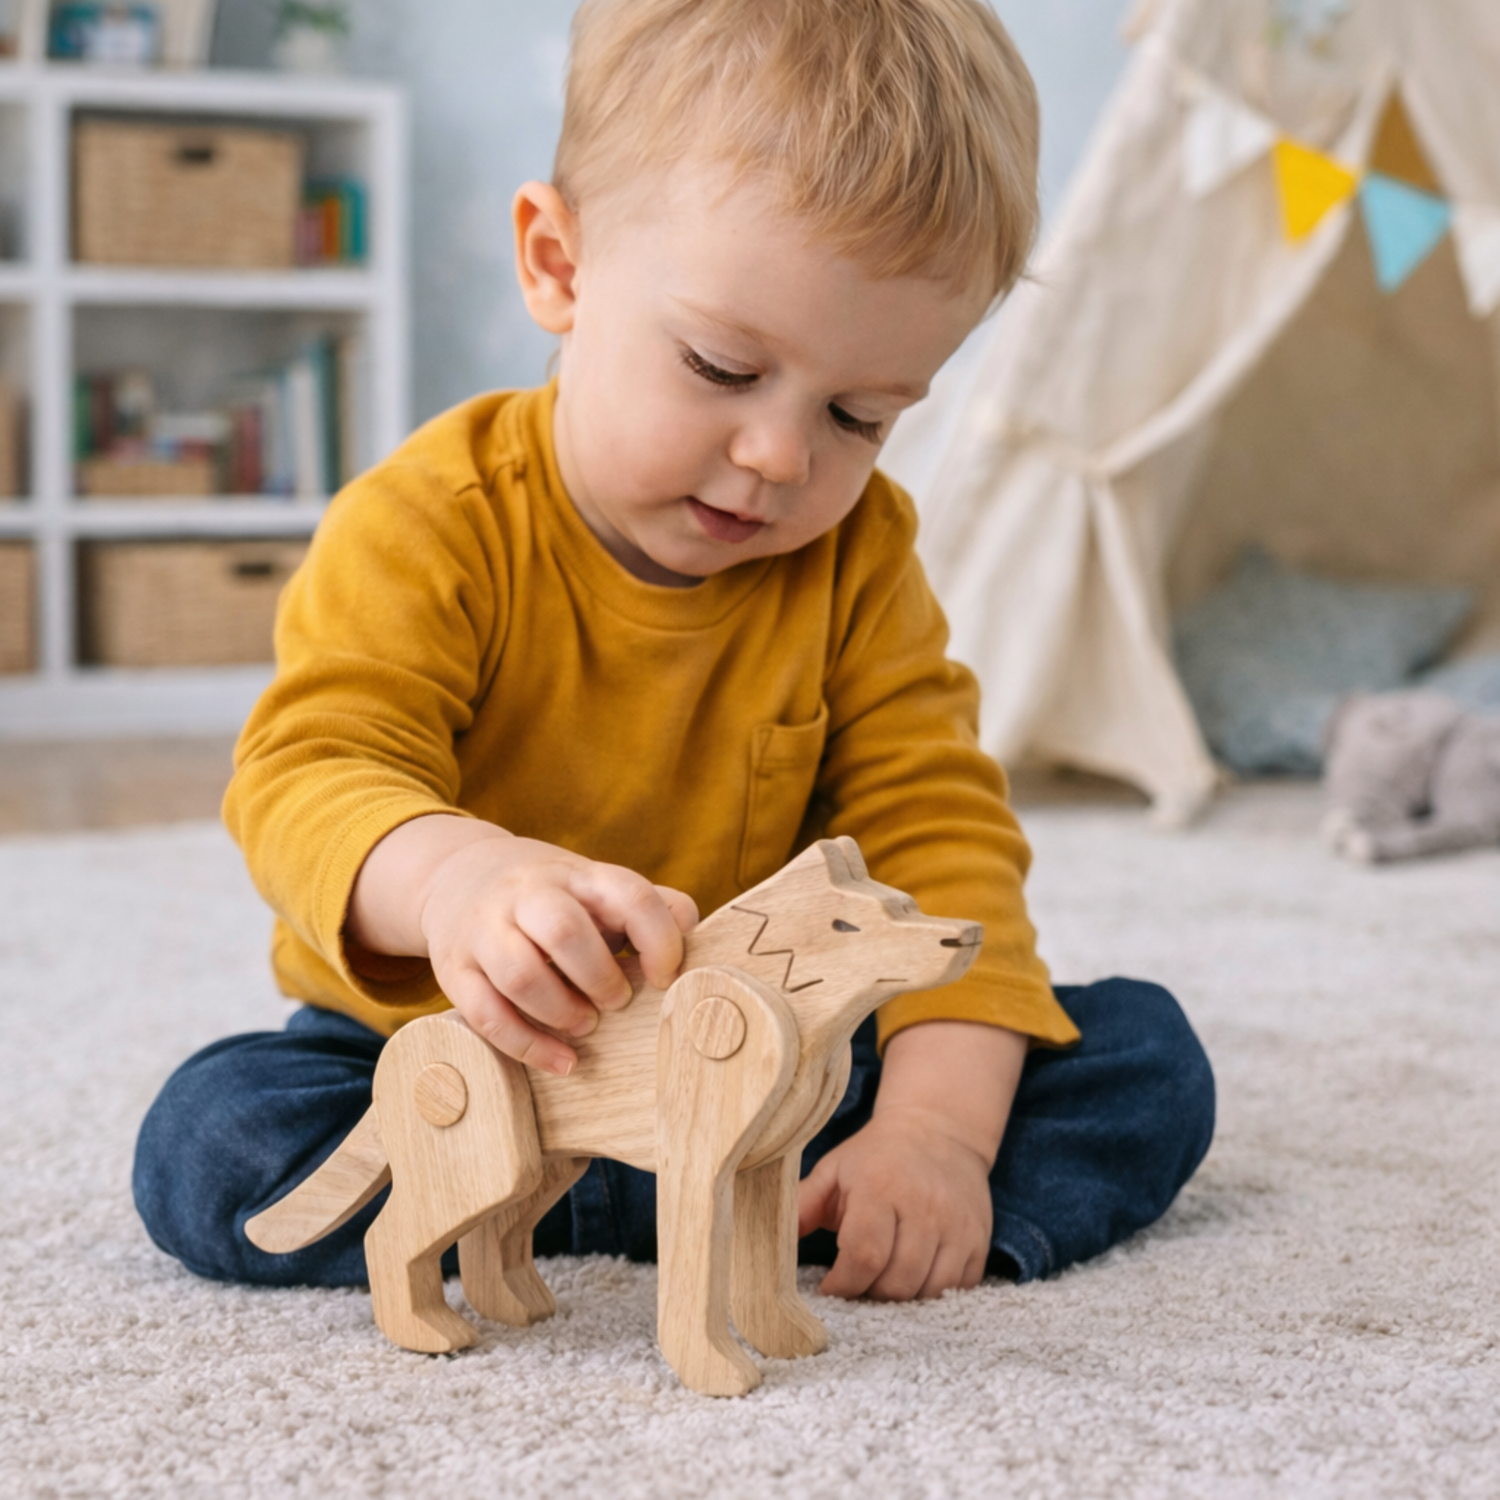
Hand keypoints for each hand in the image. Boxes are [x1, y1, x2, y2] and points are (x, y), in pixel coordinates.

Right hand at [348, 816, 697, 1075]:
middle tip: (617, 1003)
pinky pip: (485, 1014)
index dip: (658, 940)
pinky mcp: (455, 968)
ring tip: (585, 1027)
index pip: (629, 895)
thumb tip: (698, 937)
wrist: (459, 874)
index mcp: (579, 875)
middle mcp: (529, 894)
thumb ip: (652, 907)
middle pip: (565, 932)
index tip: (665, 977)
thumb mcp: (598, 887)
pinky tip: (560, 1062)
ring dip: (562, 1012)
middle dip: (600, 978)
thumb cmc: (554, 895)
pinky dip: (527, 1046)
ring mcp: (486, 929)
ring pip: (520, 974)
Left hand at [796, 1019, 1028, 1299]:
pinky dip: (933, 1295)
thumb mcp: (835, 1170)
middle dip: (870, 1295)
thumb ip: (802, 1205)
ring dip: (902, 1300)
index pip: (863, 1255)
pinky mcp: (979, 1240)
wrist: (939, 1132)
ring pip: (928, 1292)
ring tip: (883, 1283)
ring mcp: (957, 1225)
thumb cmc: (876, 1157)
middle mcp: (924, 1207)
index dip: (843, 1284)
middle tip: (857, 1286)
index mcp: (881, 1188)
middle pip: (896, 1282)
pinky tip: (914, 1279)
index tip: (831, 1287)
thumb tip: (768, 1242)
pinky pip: (957, 1289)